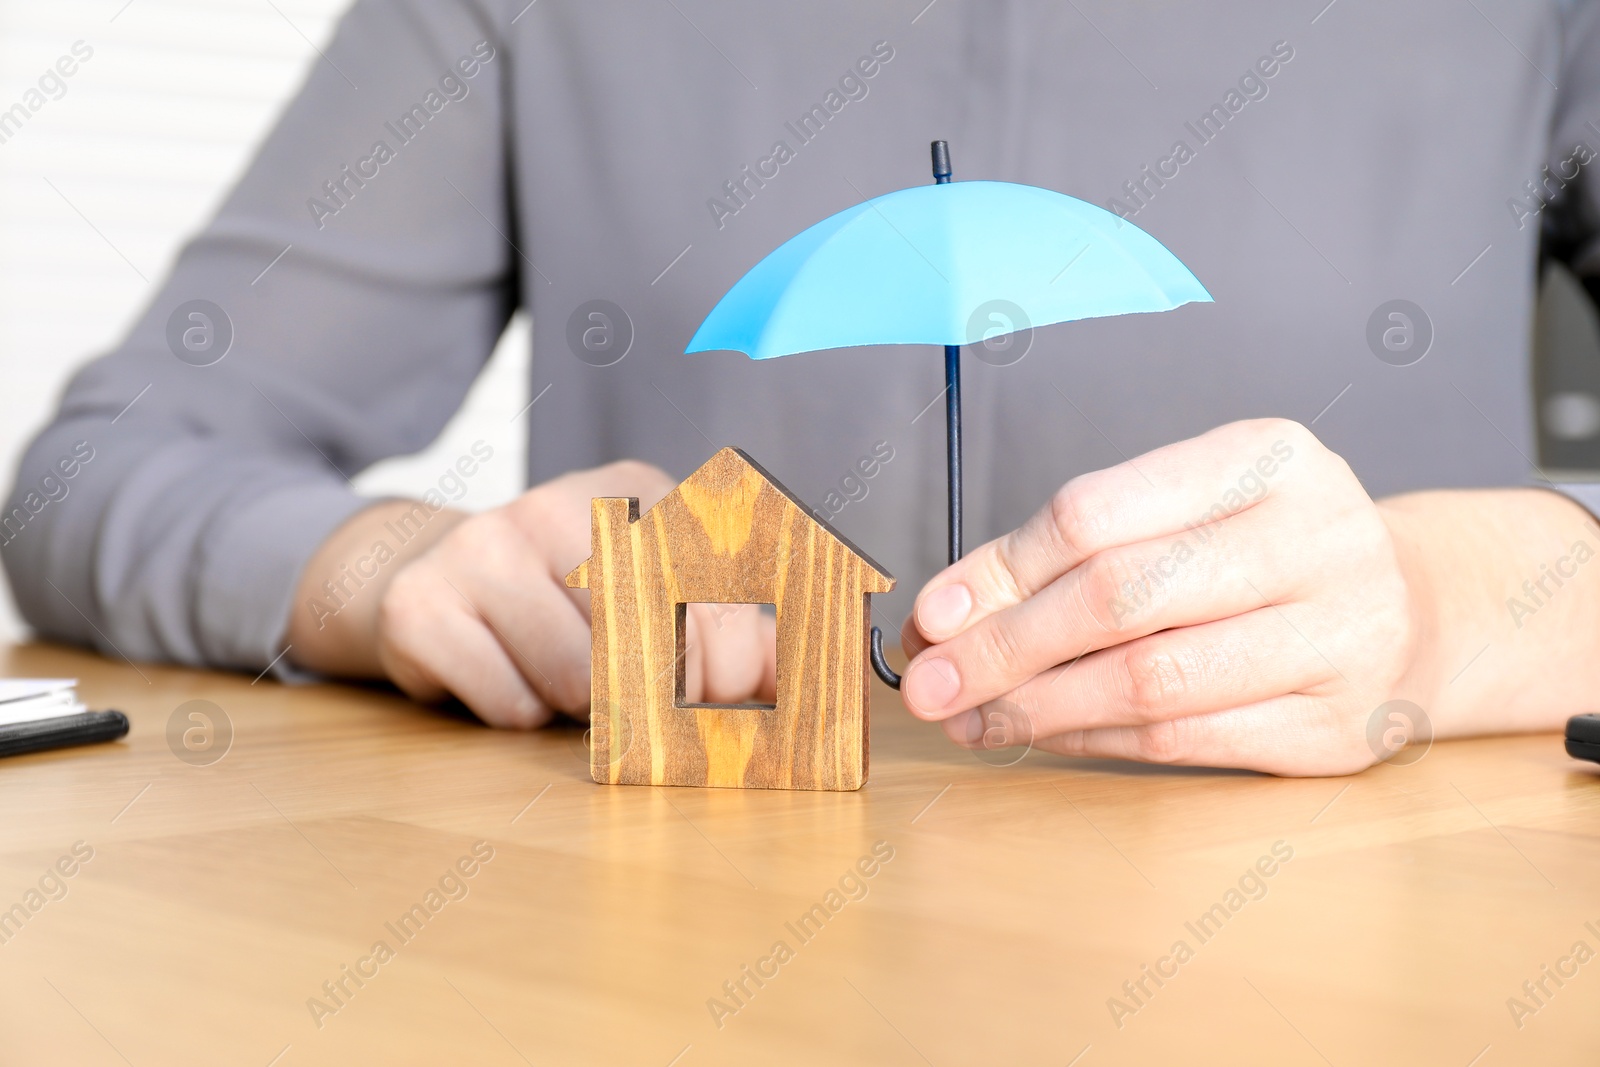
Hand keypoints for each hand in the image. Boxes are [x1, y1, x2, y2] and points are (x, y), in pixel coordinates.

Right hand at [290, 461, 776, 727]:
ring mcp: (480, 549)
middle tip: (647, 712)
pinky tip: (507, 679)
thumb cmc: (557, 593)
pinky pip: (508, 703)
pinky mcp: (420, 606)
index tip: (727, 701)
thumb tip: (784, 679)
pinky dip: (520, 714)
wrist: (422, 570)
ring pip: (575, 679)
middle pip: (644, 634)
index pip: (705, 584)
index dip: (727, 660)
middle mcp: (553, 506)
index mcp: (629, 491)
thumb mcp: (643, 585)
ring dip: (579, 707)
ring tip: (563, 679)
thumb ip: (725, 629)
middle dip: (658, 694)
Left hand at [897, 419, 1420, 774]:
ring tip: (973, 718)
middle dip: (1005, 648)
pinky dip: (1095, 742)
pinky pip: (1184, 741)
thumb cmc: (1263, 550)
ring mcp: (1340, 635)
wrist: (1415, 607)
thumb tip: (946, 614)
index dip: (999, 571)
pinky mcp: (1336, 726)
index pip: (1097, 511)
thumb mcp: (1186, 509)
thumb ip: (1071, 549)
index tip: (933, 616)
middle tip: (932, 684)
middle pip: (1120, 597)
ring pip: (1151, 682)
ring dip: (1039, 708)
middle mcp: (1315, 536)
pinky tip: (1045, 734)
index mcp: (1266, 457)